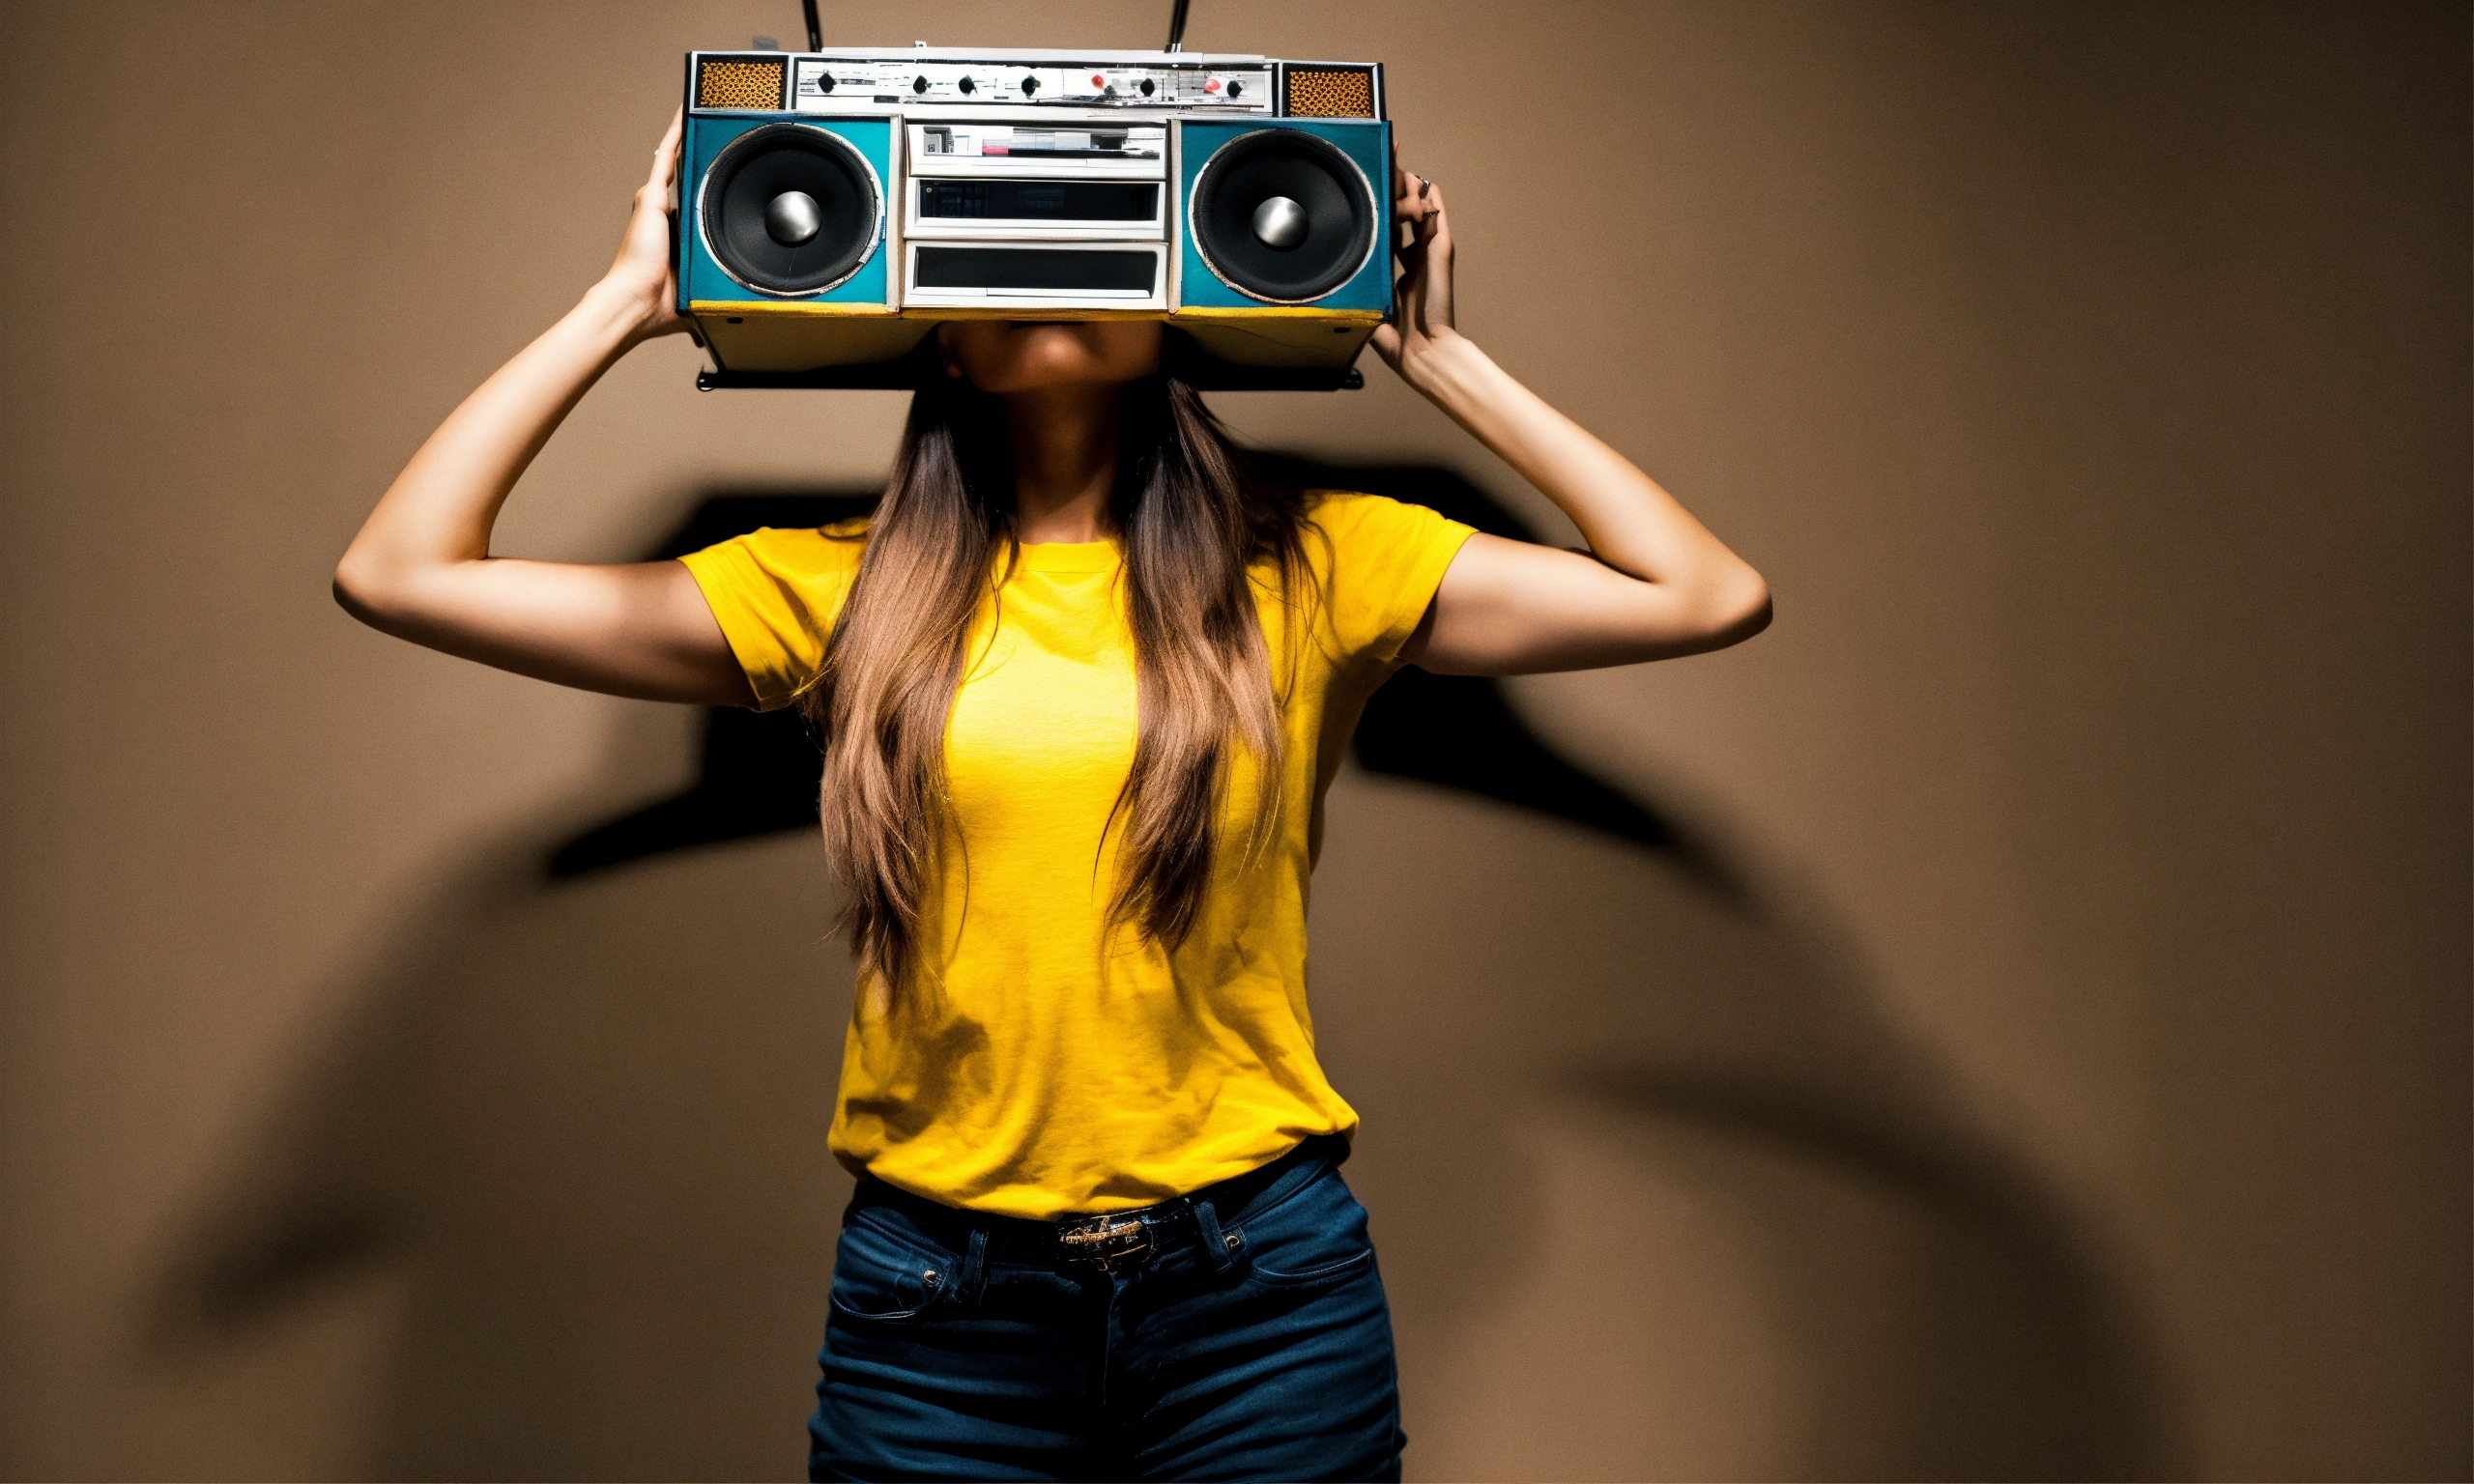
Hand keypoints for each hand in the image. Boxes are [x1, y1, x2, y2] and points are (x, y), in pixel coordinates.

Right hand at [599, 108, 689, 340]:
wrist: (638, 302)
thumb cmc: (661, 302)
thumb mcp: (696, 289)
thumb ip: (710, 290)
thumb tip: (728, 307)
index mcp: (670, 232)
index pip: (688, 201)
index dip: (699, 187)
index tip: (712, 175)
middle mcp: (659, 213)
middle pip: (681, 175)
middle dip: (695, 154)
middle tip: (711, 127)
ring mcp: (653, 202)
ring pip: (674, 159)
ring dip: (684, 135)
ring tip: (700, 108)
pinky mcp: (651, 197)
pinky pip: (667, 156)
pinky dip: (675, 133)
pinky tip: (685, 113)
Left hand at [1369, 163, 1459, 388]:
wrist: (1422, 353)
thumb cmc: (1399, 342)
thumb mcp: (1369, 311)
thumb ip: (1357, 296)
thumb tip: (1334, 289)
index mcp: (1402, 272)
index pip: (1392, 232)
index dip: (1384, 211)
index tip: (1373, 193)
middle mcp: (1417, 259)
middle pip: (1406, 215)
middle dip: (1395, 192)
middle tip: (1384, 169)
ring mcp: (1430, 255)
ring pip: (1421, 211)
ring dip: (1410, 189)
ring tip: (1398, 166)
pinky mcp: (1440, 255)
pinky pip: (1438, 219)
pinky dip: (1431, 200)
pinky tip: (1423, 182)